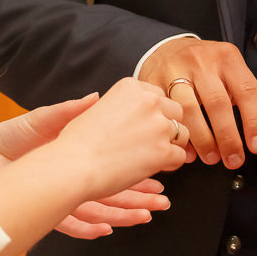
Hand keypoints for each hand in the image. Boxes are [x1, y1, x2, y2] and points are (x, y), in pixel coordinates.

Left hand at [0, 95, 171, 238]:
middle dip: (137, 198)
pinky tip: (106, 229)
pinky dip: (87, 227)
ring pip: (96, 209)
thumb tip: (95, 97)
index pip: (111, 167)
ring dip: (122, 213)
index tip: (158, 172)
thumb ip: (70, 112)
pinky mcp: (41, 209)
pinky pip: (69, 223)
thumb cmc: (5, 138)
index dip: (136, 171)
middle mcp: (68, 181)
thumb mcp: (42, 120)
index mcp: (72, 158)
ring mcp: (56, 198)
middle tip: (162, 203)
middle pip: (110, 193)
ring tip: (146, 216)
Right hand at [52, 78, 189, 198]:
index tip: (145, 125)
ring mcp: (158, 126)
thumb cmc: (77, 142)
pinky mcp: (164, 151)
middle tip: (152, 142)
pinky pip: (181, 157)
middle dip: (167, 126)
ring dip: (171, 145)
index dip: (153, 113)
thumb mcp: (94, 109)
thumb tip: (126, 108)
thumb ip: (119, 104)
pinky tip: (154, 167)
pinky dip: (170, 164)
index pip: (158, 95)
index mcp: (132, 87)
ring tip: (153, 155)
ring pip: (183, 133)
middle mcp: (149, 101)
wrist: (73, 166)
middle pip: (175, 111)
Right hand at [137, 38, 256, 168]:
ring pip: (189, 110)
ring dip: (202, 139)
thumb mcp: (237, 78)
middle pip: (217, 103)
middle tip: (234, 159)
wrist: (167, 50)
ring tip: (211, 157)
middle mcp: (201, 61)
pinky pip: (165, 114)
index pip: (246, 91)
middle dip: (227, 136)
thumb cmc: (208, 71)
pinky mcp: (152, 83)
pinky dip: (178, 137)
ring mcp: (174, 71)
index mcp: (227, 59)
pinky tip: (187, 152)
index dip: (254, 121)